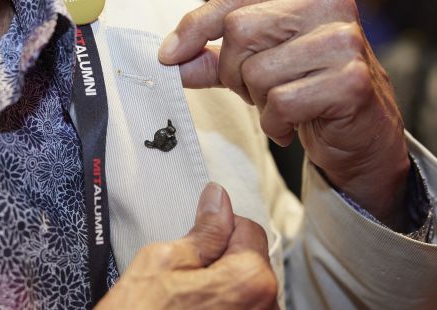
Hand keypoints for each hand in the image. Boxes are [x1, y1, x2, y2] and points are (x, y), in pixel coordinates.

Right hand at [96, 183, 277, 309]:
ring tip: (184, 303)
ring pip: (243, 289)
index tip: (194, 242)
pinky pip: (239, 309)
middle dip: (220, 261)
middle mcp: (267, 307)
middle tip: (182, 278)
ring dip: (219, 288)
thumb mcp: (164, 260)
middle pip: (248, 262)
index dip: (216, 229)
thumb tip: (219, 199)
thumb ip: (204, 229)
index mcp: (251, 279)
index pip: (248, 227)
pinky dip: (219, 308)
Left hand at [159, 0, 409, 229]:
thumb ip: (215, 59)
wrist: (359, 133)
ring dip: (257, 101)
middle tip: (255, 90)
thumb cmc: (307, 92)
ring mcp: (342, 41)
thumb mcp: (255, 68)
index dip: (196, 26)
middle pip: (240, 31)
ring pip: (257, 71)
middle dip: (234, 72)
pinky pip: (280, 103)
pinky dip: (275, 124)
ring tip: (281, 106)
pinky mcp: (349, 81)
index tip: (170, 54)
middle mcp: (328, 4)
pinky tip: (292, 125)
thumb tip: (171, 56)